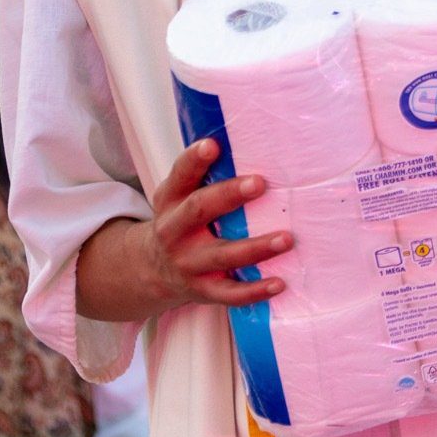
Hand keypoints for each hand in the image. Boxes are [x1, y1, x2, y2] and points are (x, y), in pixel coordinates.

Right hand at [138, 138, 290, 310]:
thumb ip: (201, 175)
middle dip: (229, 195)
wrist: (150, 270)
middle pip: (199, 210)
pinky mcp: (203, 290)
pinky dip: (255, 291)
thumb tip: (248, 142)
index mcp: (170, 200)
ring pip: (222, 255)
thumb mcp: (176, 196)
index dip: (194, 160)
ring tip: (286, 238)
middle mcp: (174, 231)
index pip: (180, 175)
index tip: (212, 144)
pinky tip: (280, 283)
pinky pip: (230, 294)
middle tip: (259, 183)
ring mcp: (188, 263)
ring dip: (256, 247)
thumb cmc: (178, 221)